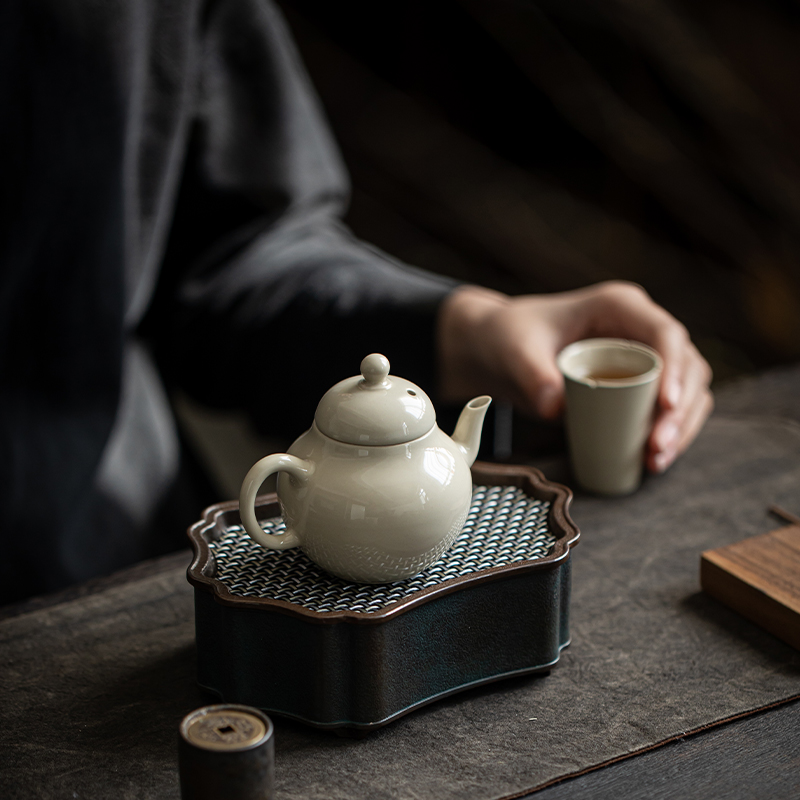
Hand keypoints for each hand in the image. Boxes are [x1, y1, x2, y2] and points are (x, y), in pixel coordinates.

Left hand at [437, 281, 712, 472]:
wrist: (498, 348)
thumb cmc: (509, 337)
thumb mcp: (515, 351)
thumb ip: (533, 376)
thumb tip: (557, 409)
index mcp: (618, 306)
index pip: (664, 332)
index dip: (674, 368)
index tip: (666, 405)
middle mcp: (639, 327)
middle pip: (686, 365)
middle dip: (679, 410)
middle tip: (656, 447)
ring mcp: (644, 355)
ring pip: (686, 390)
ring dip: (680, 427)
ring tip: (656, 461)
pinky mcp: (639, 383)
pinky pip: (668, 408)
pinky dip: (669, 433)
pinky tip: (654, 462)